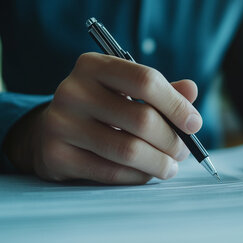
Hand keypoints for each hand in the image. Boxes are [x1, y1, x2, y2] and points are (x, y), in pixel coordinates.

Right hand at [4, 52, 201, 184]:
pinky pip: (111, 172)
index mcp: (93, 65)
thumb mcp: (126, 91)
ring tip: (170, 166)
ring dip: (159, 163)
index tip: (194, 124)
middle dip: (172, 140)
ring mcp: (61, 124)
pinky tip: (146, 174)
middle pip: (142, 119)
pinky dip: (137, 176)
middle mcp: (73, 90)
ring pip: (129, 150)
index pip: (146, 80)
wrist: (48, 132)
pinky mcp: (56, 156)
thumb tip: (191, 90)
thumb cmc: (101, 108)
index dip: (176, 105)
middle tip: (183, 151)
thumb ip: (160, 90)